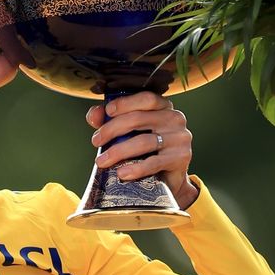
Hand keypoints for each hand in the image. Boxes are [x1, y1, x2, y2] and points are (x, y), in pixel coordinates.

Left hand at [86, 91, 198, 208]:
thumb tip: (94, 116)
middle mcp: (174, 118)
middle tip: (96, 141)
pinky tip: (122, 173)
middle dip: (112, 129)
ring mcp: (180, 138)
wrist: (169, 176)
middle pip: (138, 119)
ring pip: (143, 141)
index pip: (146, 98)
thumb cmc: (146, 148)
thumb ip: (109, 119)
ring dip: (118, 151)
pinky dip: (135, 168)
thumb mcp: (129, 130)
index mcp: (163, 106)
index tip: (107, 111)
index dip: (125, 103)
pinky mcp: (180, 158)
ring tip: (102, 161)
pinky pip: (154, 162)